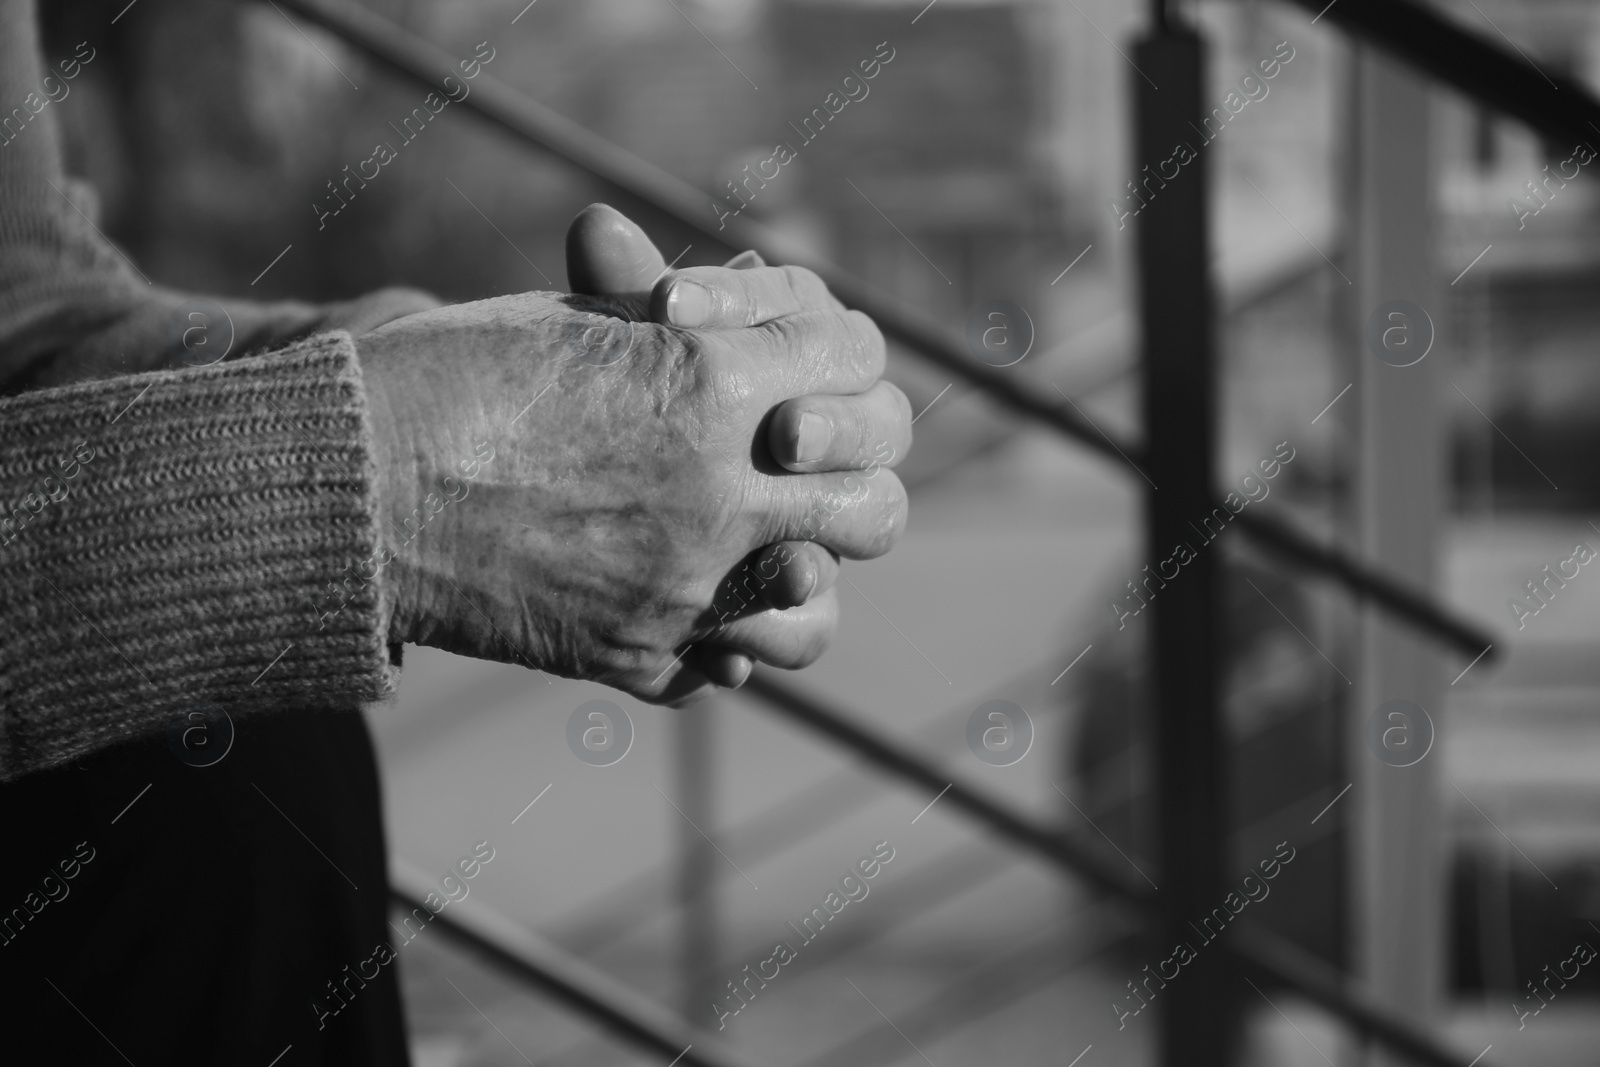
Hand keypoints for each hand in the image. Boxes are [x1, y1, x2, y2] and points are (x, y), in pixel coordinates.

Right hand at [358, 253, 909, 701]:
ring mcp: (685, 585)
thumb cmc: (448, 374)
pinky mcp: (638, 652)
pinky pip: (726, 663)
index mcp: (713, 381)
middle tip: (813, 472)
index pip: (856, 363)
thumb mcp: (573, 319)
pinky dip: (723, 640)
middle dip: (856, 479)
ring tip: (775, 556)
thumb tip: (745, 301)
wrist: (346, 485)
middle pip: (876, 504)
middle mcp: (722, 490)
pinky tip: (698, 608)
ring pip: (819, 610)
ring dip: (807, 578)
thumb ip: (680, 320)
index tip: (811, 368)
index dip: (841, 360)